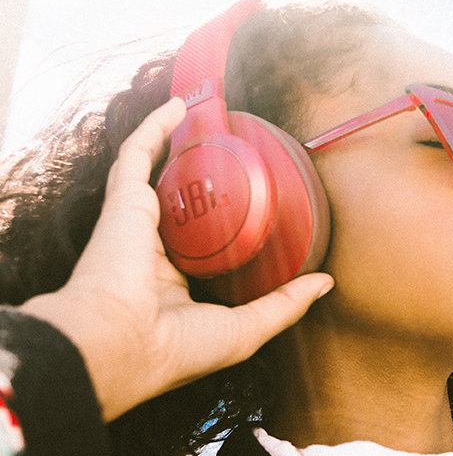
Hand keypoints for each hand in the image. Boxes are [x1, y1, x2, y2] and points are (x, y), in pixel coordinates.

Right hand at [22, 98, 334, 421]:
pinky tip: (178, 107)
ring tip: (208, 120)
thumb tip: (326, 283)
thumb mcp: (248, 330)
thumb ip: (287, 305)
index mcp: (178, 285)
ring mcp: (138, 225)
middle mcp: (156, 252)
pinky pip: (136, 152)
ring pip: (161, 173)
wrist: (123, 343)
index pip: (208, 249)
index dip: (230, 228)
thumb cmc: (179, 349)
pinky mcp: (124, 202)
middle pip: (186, 205)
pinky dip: (154, 127)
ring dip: (180, 144)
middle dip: (206, 180)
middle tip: (237, 157)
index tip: (262, 211)